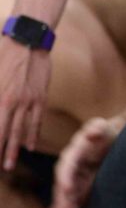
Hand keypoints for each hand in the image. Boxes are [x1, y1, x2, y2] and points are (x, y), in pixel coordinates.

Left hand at [0, 40, 50, 169]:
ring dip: (14, 149)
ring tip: (9, 164)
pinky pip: (36, 120)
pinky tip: (30, 146)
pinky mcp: (40, 98)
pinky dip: (33, 134)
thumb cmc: (3, 56)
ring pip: (20, 131)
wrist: (28, 42)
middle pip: (4, 133)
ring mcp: (28, 102)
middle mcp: (12, 103)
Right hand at [47, 116, 122, 207]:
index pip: (67, 166)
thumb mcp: (101, 126)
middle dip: (62, 200)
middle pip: (63, 185)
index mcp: (73, 152)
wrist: (112, 138)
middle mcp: (69, 167)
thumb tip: (91, 132)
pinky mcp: (79, 187)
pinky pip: (72, 200)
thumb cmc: (106, 131)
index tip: (67, 188)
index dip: (66, 177)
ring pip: (65, 196)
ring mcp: (73, 178)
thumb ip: (96, 129)